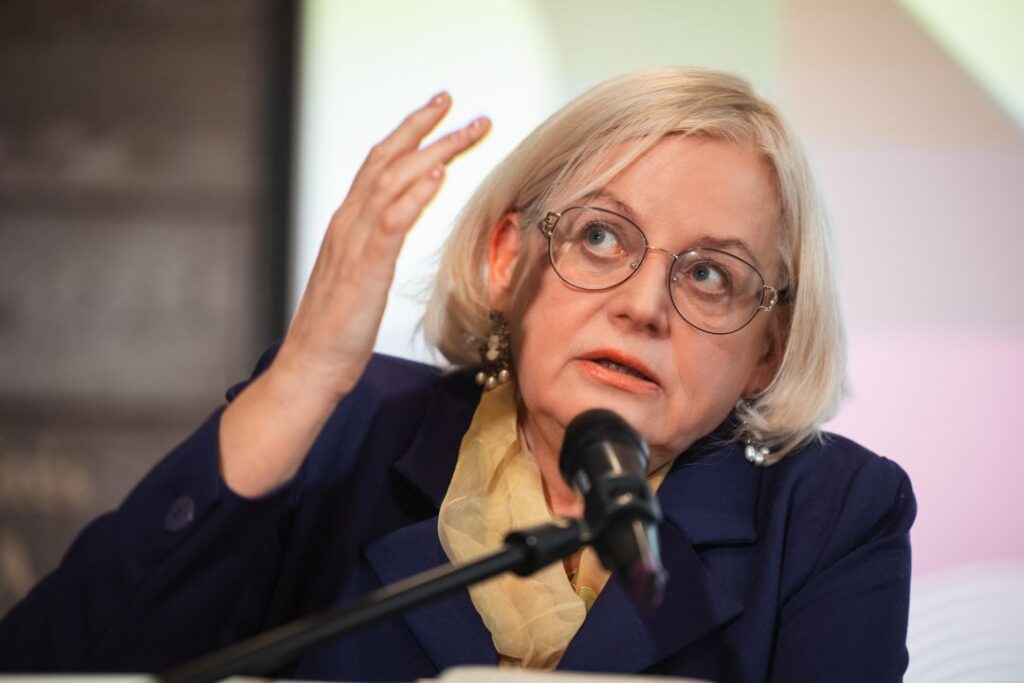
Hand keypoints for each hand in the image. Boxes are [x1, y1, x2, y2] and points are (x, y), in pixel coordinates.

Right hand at [276, 92, 489, 401]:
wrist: (311, 364)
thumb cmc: (338, 329)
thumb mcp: (360, 277)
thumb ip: (374, 246)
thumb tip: (395, 226)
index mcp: (348, 224)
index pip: (379, 164)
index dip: (407, 134)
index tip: (437, 112)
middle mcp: (348, 223)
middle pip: (387, 160)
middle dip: (422, 127)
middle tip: (454, 101)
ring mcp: (354, 243)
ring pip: (393, 182)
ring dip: (433, 151)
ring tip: (465, 129)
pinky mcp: (365, 268)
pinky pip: (391, 222)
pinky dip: (414, 195)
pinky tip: (438, 176)